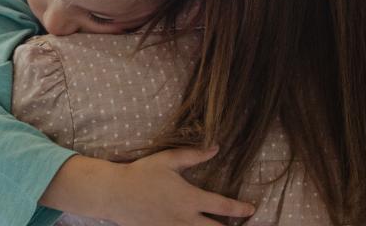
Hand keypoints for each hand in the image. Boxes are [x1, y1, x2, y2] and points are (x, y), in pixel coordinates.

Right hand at [41, 148, 255, 225]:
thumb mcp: (168, 160)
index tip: (251, 210)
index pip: (223, 207)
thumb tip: (216, 147)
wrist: (114, 194)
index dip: (241, 209)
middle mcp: (185, 219)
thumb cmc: (141, 174)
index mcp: (190, 198)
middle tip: (241, 225)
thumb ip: (194, 155)